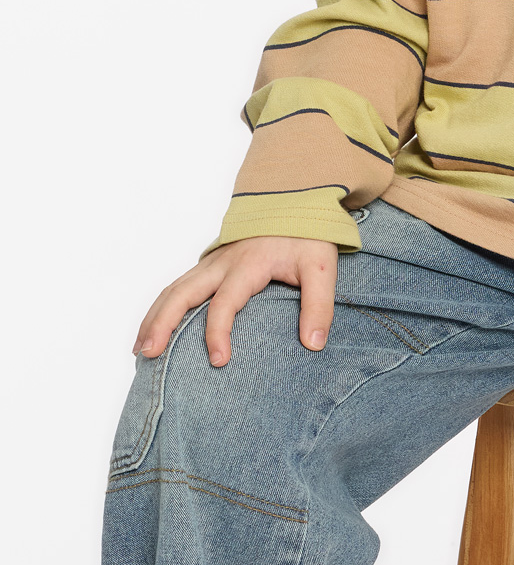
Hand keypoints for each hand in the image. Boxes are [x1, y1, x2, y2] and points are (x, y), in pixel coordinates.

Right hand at [132, 236, 340, 367]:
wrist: (295, 202)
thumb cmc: (306, 237)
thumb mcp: (321, 267)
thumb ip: (319, 305)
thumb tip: (313, 345)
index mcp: (248, 265)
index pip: (225, 302)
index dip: (218, 332)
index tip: (218, 361)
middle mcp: (222, 264)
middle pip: (182, 292)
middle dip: (163, 323)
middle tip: (150, 354)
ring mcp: (211, 264)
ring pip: (173, 289)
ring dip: (154, 318)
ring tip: (140, 351)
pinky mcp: (208, 266)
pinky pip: (177, 287)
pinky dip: (159, 308)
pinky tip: (151, 330)